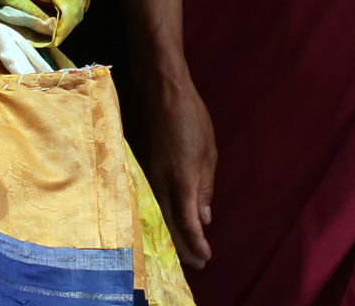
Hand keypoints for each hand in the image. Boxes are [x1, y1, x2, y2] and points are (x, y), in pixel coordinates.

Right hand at [145, 73, 216, 269]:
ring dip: (172, 235)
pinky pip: (153, 200)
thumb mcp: (208, 153)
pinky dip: (163, 217)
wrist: (161, 91)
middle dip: (183, 247)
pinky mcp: (146, 167)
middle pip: (169, 224)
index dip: (196, 243)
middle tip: (197, 264)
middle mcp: (162, 182)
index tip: (206, 259)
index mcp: (181, 180)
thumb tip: (203, 218)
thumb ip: (205, 187)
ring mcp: (150, 175)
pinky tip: (169, 223)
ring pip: (159, 214)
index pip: (187, 222)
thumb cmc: (191, 118)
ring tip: (184, 251)